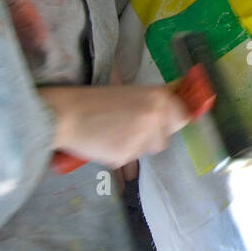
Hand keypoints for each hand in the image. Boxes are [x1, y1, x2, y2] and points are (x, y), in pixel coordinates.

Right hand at [41, 84, 189, 168]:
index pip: (183, 116)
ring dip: (139, 144)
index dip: (175, 119)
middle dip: (154, 134)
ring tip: (116, 133)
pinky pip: (132, 158)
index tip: (168, 122)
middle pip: (167, 135)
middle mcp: (155, 117)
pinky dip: (122, 152)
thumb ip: (155, 101)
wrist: (67, 115)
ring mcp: (142, 138)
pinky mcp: (127, 155)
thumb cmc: (94, 101)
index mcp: (158, 98)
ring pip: (150, 148)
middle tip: (132, 126)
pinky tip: (107, 141)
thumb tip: (177, 101)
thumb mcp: (130, 92)